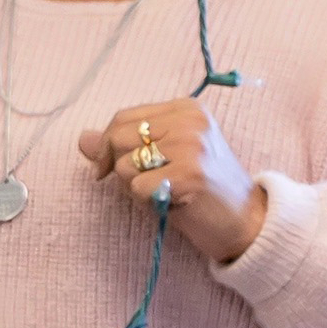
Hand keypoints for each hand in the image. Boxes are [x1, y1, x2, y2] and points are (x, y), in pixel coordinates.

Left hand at [77, 96, 268, 261]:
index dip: (105, 146)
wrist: (244, 220)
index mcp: (186, 108)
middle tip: (147, 184)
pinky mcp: (190, 174)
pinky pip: (137, 188)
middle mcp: (190, 120)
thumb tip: (82, 139)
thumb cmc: (199, 190)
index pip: (123, 117)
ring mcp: (192, 146)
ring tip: (163, 191)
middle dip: (119, 167)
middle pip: (118, 137)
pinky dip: (146, 202)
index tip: (105, 169)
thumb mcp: (163, 158)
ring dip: (134, 188)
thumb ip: (125, 145)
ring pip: (124, 165)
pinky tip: (170, 202)